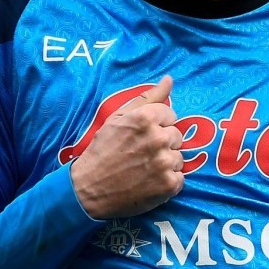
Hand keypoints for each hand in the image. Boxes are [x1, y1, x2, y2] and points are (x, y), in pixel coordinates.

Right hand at [70, 75, 184, 219]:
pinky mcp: (169, 185)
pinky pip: (179, 178)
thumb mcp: (118, 117)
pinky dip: (167, 182)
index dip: (156, 125)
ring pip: (179, 158)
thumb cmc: (102, 150)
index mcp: (146, 118)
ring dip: (166, 163)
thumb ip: (148, 97)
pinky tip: (149, 182)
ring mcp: (165, 163)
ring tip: (144, 168)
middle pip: (176, 135)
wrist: (89, 188)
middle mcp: (158, 138)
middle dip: (162, 143)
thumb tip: (170, 79)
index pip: (170, 115)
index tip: (141, 136)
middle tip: (141, 153)